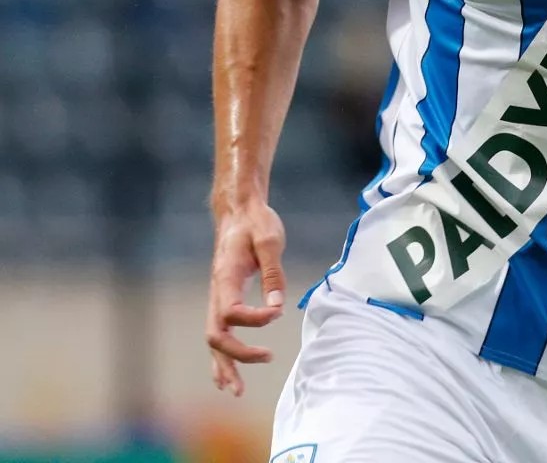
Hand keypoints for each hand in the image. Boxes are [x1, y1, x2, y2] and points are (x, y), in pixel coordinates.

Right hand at [206, 201, 286, 396]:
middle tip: (268, 357)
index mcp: (226, 278)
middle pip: (216, 336)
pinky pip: (218, 333)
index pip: (230, 312)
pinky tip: (228, 375)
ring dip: (224, 366)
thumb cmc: (256, 223)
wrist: (239, 212)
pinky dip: (222, 356)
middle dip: (237, 355)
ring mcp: (217, 297)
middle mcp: (216, 292)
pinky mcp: (223, 299)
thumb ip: (274, 273)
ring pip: (213, 340)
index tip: (276, 312)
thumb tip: (277, 308)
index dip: (253, 319)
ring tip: (237, 391)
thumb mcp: (270, 240)